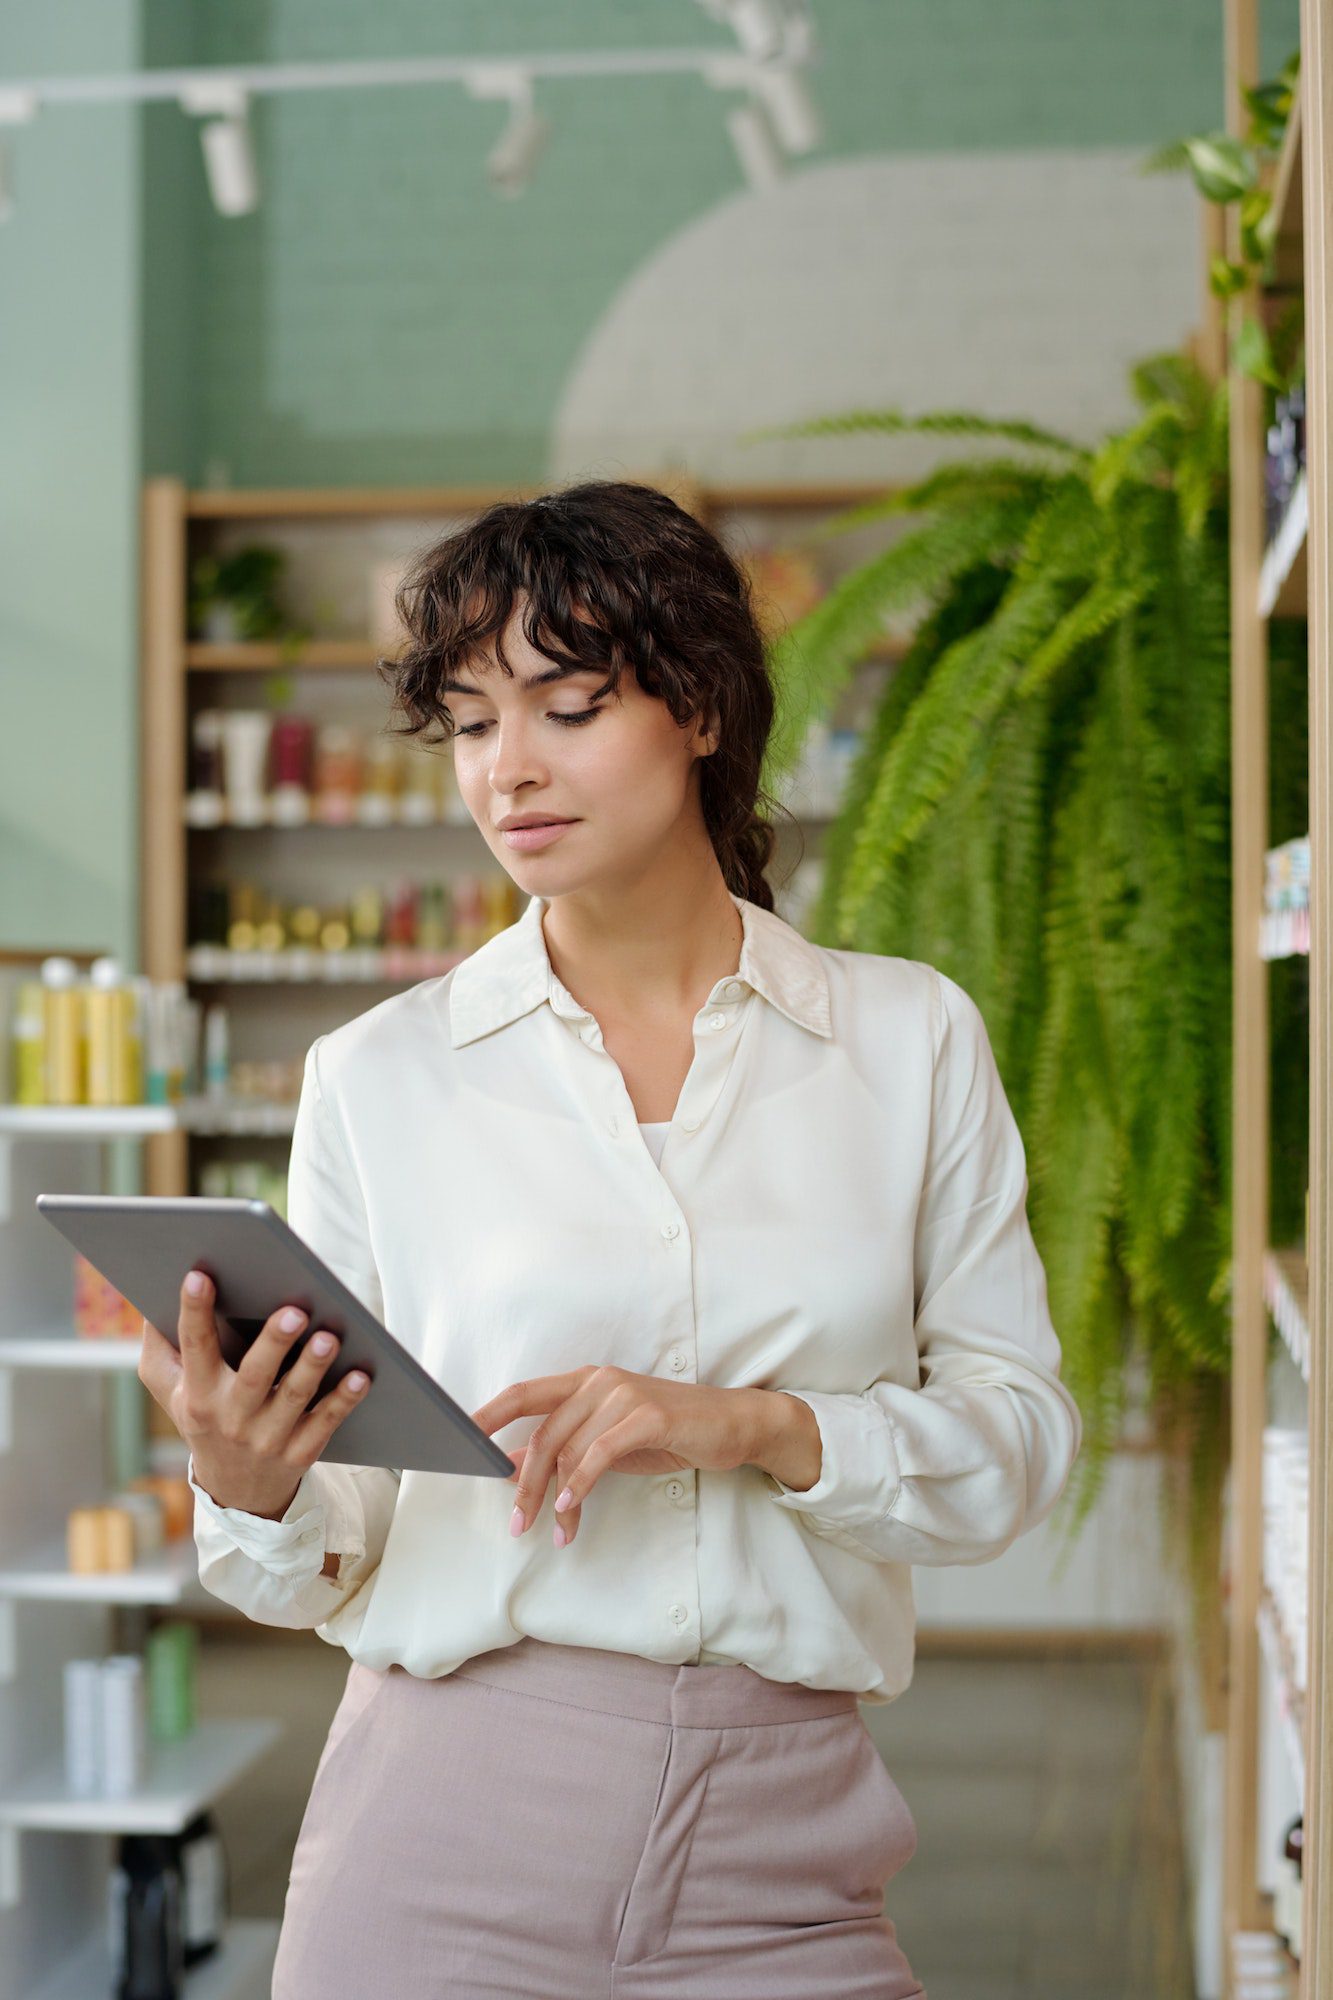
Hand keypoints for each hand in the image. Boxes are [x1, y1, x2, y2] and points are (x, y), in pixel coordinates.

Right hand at [138, 1268, 373, 1519]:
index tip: (199, 1275)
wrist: (234, 1488)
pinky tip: (360, 1376)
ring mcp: (267, 1438)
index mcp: (198, 1394)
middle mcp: (231, 1418)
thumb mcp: (169, 1388)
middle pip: (255, 1376)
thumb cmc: (202, 1415)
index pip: (195, 1347)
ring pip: (293, 1398)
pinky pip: (325, 1424)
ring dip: (312, 1367)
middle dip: (274, 1343)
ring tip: (329, 1336)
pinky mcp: (299, 1452)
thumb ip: (160, 1345)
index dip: (194, 1312)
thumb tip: (156, 1293)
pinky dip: (344, 1401)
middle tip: (294, 1311)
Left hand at [470, 1365, 763, 1547]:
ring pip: (567, 1450)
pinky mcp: (647, 1416)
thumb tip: (514, 1468)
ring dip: (555, 1499)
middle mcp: (598, 1381)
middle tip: (517, 1524)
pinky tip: (570, 1510)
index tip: (458, 1441)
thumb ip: (567, 1448)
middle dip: (523, 1484)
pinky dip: (579, 1486)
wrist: (731, 1424)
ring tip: (555, 1531)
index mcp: (585, 1381)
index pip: (523, 1393)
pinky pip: (598, 1454)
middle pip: (541, 1433)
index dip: (487, 1415)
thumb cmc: (668, 1433)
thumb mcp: (609, 1441)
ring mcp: (622, 1395)